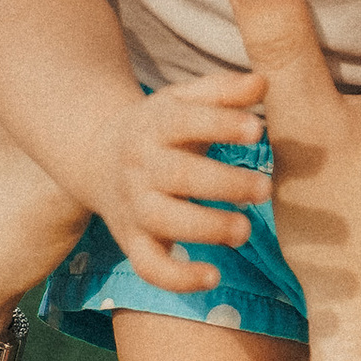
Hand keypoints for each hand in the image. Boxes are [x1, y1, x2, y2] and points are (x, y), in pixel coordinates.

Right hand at [101, 69, 273, 294]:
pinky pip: (150, 267)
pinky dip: (178, 278)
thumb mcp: (183, 100)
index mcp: (155, 125)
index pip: (184, 121)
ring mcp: (134, 207)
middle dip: (223, 184)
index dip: (219, 125)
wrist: (96, 157)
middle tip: (265, 189)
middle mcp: (141, 166)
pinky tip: (213, 277)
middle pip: (177, 175)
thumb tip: (264, 81)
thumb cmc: (159, 127)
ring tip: (244, 231)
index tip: (257, 130)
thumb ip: (223, 90)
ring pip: (164, 221)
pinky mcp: (132, 242)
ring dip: (205, 228)